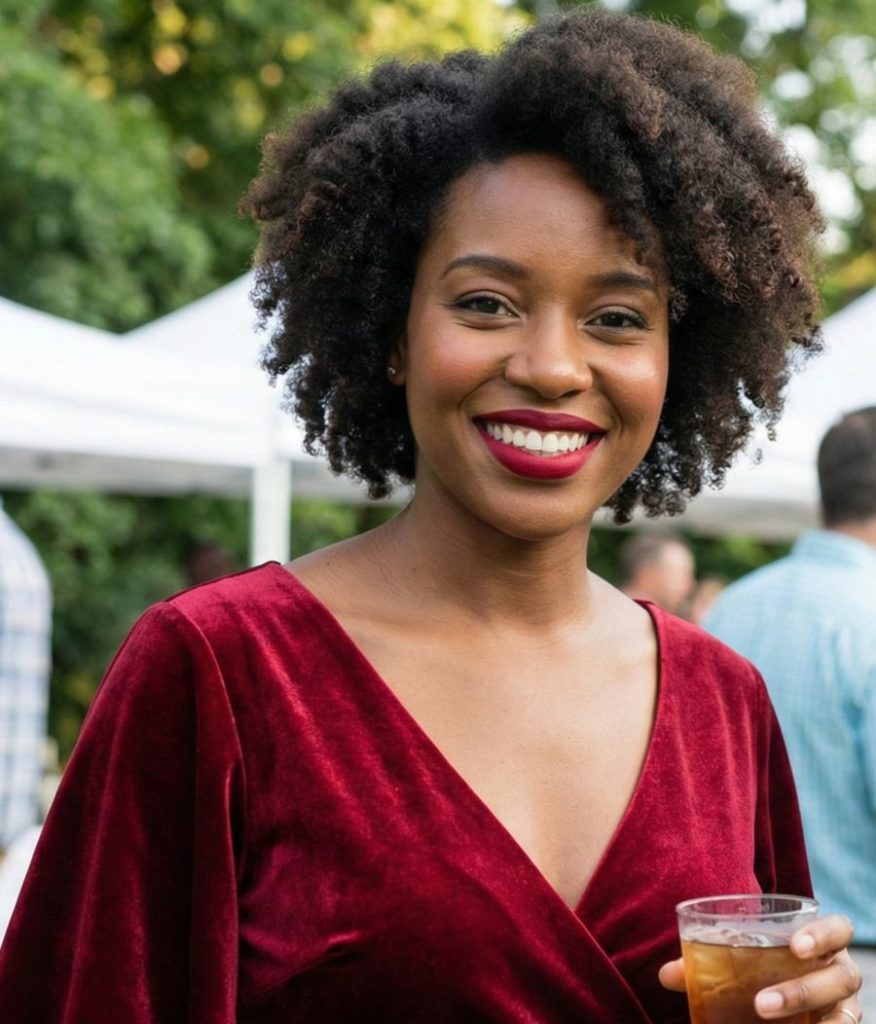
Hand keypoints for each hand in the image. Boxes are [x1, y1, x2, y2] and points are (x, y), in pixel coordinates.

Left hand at [658, 914, 861, 1020]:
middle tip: (762, 1004)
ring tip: (764, 1017)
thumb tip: (666, 974)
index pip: (838, 929)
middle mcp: (840, 971)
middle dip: (802, 991)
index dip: (822, 935)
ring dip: (805, 1014)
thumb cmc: (763, 964)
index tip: (794, 946)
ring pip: (845, 1014)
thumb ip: (707, 960)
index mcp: (822, 941)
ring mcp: (845, 1005)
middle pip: (840, 977)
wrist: (786, 993)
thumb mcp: (742, 957)